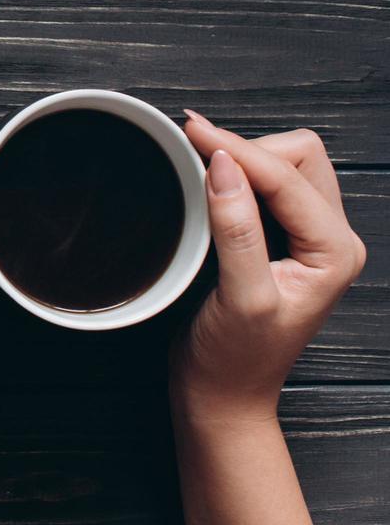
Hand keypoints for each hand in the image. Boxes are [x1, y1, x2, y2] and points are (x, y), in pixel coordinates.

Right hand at [173, 114, 365, 421]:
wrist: (222, 393)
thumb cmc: (235, 359)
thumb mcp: (240, 297)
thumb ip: (236, 229)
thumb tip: (221, 165)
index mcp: (333, 251)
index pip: (287, 176)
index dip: (238, 149)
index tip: (191, 131)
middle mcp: (328, 238)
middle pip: (298, 156)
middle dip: (247, 149)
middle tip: (195, 153)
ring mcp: (305, 237)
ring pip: (284, 163)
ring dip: (241, 159)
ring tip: (197, 166)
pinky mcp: (278, 237)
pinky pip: (264, 184)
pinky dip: (234, 173)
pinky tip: (206, 179)